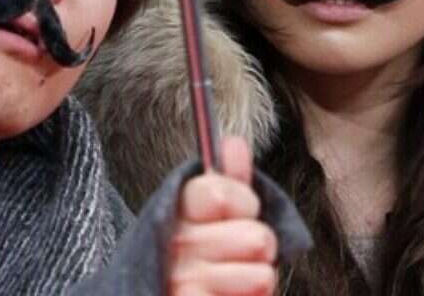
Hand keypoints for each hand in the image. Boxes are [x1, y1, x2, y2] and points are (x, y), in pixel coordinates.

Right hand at [167, 136, 277, 295]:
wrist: (163, 295)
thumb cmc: (195, 258)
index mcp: (176, 209)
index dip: (243, 202)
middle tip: (239, 254)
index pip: (221, 194)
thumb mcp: (209, 214)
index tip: (237, 211)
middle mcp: (175, 244)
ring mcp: (182, 281)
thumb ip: (227, 179)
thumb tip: (233, 143)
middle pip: (255, 238)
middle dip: (259, 247)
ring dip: (257, 280)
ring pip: (261, 276)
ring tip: (235, 281)